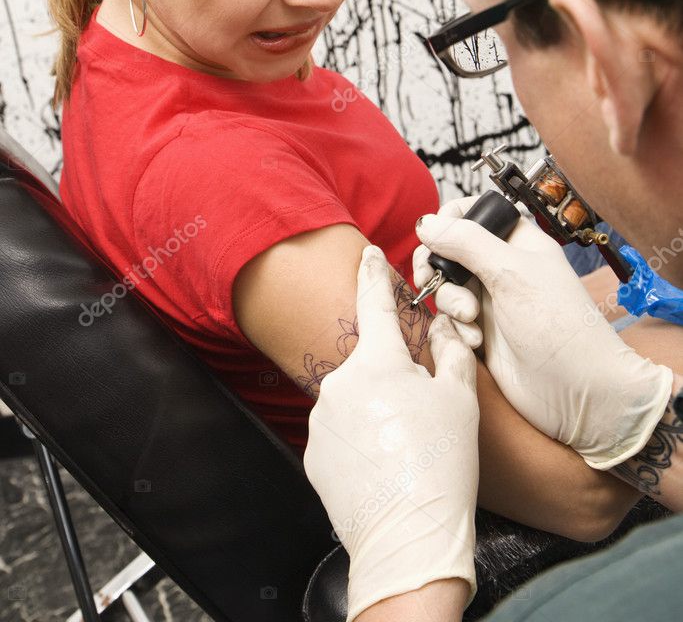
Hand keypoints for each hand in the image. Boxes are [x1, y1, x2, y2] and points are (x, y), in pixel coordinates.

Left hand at [304, 246, 478, 621]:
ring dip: (376, 409)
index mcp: (376, 362)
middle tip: (422, 411)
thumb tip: (443, 329)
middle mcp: (339, 383)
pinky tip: (385, 461)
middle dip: (392, 375)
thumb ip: (450, 353)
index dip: (373, 273)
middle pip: (369, 362)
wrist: (409, 540)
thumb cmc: (441, 466)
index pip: (373, 302)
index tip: (368, 252)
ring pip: (354, 398)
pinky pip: (340, 430)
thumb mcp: (460, 400)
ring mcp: (321, 419)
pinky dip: (361, 438)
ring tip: (406, 446)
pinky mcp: (313, 452)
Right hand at [415, 208, 672, 469]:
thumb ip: (465, 241)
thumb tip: (423, 223)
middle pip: (448, 251)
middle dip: (438, 266)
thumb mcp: (510, 272)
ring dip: (450, 302)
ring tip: (470, 319)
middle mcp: (501, 267)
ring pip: (446, 287)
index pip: (472, 213)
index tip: (436, 239)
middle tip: (431, 279)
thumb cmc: (557, 325)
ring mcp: (490, 301)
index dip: (448, 222)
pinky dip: (455, 329)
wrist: (577, 392)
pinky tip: (475, 342)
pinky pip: (449, 321)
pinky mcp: (481, 333)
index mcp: (516, 241)